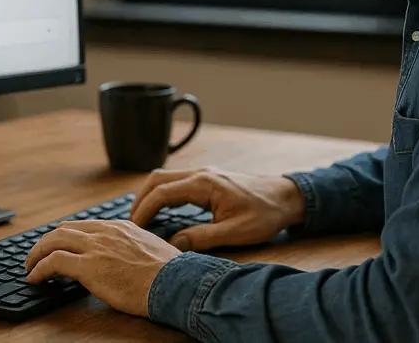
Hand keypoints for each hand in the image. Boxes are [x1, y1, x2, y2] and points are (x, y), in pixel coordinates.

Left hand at [23, 219, 180, 316]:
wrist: (175, 283)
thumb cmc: (170, 274)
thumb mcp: (152, 250)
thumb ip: (136, 249)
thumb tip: (131, 260)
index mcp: (120, 227)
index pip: (84, 226)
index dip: (66, 236)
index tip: (58, 245)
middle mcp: (105, 232)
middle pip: (64, 229)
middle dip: (46, 242)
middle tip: (37, 254)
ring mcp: (96, 247)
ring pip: (53, 241)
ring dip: (37, 254)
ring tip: (29, 266)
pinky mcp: (88, 266)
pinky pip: (53, 262)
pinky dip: (39, 268)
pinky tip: (34, 278)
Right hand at [130, 167, 306, 251]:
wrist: (286, 198)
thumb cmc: (264, 214)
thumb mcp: (235, 232)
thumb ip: (202, 238)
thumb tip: (173, 245)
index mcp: (204, 183)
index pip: (162, 192)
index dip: (143, 210)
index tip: (133, 228)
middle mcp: (200, 174)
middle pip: (157, 179)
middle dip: (140, 200)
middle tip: (132, 224)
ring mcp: (204, 174)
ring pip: (165, 178)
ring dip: (151, 196)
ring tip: (142, 220)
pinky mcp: (208, 179)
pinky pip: (177, 182)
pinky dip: (163, 195)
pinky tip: (163, 212)